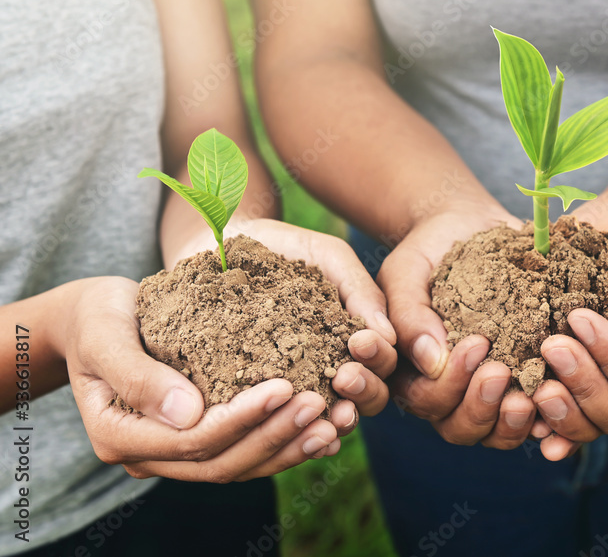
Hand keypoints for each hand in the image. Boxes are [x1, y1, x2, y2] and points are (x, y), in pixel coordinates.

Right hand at [62, 277, 341, 481]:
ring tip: (333, 422)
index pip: (192, 440)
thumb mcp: (105, 335)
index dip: (241, 418)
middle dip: (275, 435)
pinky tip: (327, 430)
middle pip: (222, 462)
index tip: (285, 386)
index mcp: (119, 436)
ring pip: (240, 466)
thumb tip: (186, 414)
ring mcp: (177, 453)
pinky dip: (285, 443)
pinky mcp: (203, 439)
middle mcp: (149, 456)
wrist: (97, 320)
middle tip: (321, 405)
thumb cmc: (98, 318)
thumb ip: (137, 375)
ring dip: (289, 447)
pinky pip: (247, 451)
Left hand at [165, 218, 396, 428]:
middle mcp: (335, 371)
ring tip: (318, 405)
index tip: (361, 342)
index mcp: (357, 342)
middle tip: (343, 375)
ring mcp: (299, 390)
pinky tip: (287, 429)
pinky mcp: (257, 401)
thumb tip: (389, 336)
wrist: (222, 244)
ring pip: (328, 420)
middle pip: (366, 399)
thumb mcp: (328, 257)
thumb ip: (360, 290)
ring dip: (331, 418)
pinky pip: (279, 426)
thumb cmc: (285, 249)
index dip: (378, 359)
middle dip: (362, 390)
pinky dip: (289, 434)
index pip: (383, 365)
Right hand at [378, 199, 551, 450]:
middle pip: (460, 428)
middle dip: (482, 407)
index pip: (426, 400)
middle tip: (502, 372)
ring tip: (534, 394)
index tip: (476, 342)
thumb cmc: (428, 251)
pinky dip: (551, 416)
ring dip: (514, 422)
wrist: (468, 229)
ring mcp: (488, 393)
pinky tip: (563, 395)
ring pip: (497, 433)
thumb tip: (432, 360)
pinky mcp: (524, 382)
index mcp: (414, 373)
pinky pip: (537, 416)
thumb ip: (409, 315)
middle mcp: (450, 393)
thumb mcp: (406, 272)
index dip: (450, 382)